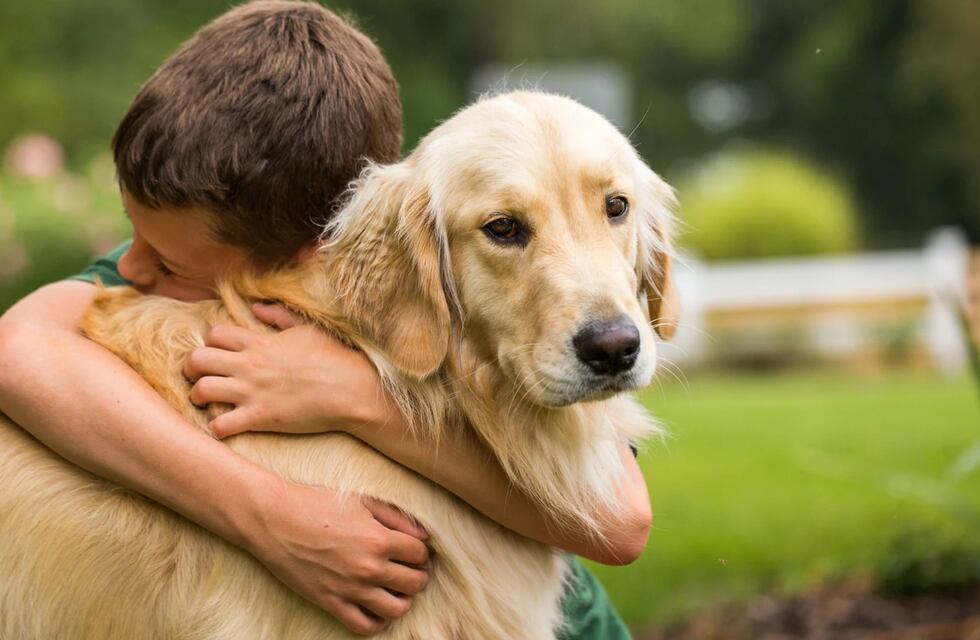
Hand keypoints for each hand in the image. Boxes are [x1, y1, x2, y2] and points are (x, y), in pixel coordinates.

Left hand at [184, 303, 391, 437]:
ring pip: (200, 390)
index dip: (210, 344)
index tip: (218, 354)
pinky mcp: (260, 417)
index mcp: (259, 342)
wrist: (351, 389)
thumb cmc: (333, 357)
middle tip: (199, 377)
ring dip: (197, 398)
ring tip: (206, 403)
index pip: (214, 334)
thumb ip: (279, 316)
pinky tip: (224, 427)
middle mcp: (249, 365)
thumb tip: (256, 307)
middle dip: (191, 369)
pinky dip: (216, 428)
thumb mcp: (306, 328)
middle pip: (197, 359)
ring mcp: (252, 391)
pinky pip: (221, 425)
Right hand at [245, 479, 429, 634]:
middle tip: (407, 567)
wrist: (274, 520)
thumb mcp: (362, 501)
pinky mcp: (330, 603)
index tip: (411, 548)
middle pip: (415, 583)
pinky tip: (375, 607)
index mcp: (378, 539)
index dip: (419, 550)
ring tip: (394, 588)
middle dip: (417, 574)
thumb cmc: (317, 504)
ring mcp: (350, 588)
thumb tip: (424, 535)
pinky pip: (364, 626)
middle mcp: (368, 567)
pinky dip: (376, 622)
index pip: (420, 553)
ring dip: (402, 600)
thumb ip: (397, 517)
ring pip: (396, 609)